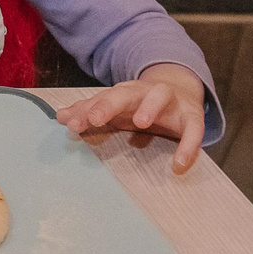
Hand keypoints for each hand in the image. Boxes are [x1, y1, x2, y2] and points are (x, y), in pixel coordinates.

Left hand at [56, 63, 210, 173]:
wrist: (179, 90)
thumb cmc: (139, 104)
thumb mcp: (116, 108)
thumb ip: (90, 112)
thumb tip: (60, 117)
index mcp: (123, 93)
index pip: (101, 98)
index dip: (85, 110)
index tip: (68, 123)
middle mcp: (144, 92)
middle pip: (125, 93)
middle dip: (109, 104)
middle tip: (95, 118)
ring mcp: (169, 100)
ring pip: (159, 96)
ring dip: (149, 106)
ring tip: (140, 123)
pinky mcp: (191, 115)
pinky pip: (192, 128)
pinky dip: (188, 144)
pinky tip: (179, 163)